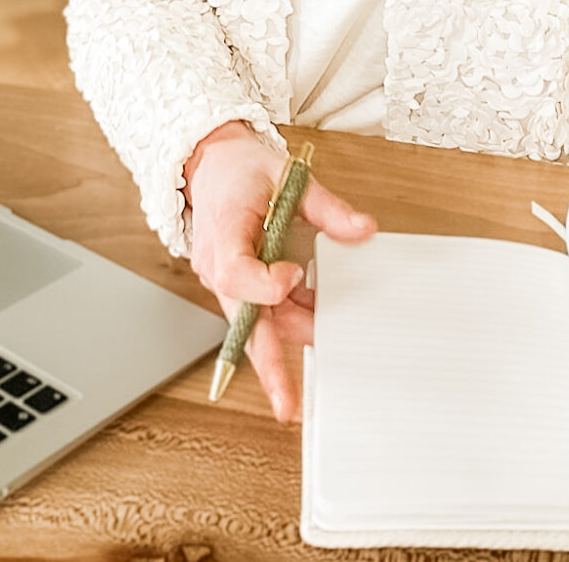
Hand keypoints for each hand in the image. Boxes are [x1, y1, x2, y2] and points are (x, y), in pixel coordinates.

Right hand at [182, 121, 376, 420]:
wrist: (208, 164)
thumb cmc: (239, 170)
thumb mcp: (286, 176)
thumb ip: (325, 207)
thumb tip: (361, 230)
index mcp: (223, 232)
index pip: (236, 273)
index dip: (265, 284)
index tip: (294, 275)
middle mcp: (218, 264)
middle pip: (242, 322)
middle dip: (267, 364)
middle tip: (286, 403)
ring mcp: (224, 279)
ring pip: (256, 323)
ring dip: (291, 332)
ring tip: (331, 331)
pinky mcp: (235, 286)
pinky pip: (262, 313)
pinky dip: (290, 316)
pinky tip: (317, 312)